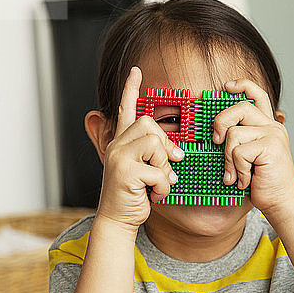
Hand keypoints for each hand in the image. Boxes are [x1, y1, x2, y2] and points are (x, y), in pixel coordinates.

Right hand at [95, 67, 184, 232]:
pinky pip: (159, 172)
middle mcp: (116, 146)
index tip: (135, 71)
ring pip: (155, 145)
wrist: (117, 221)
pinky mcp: (125, 173)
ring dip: (165, 168)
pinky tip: (153, 195)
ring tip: (157, 184)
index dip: (130, 90)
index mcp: (121, 143)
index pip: (125, 110)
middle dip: (165, 145)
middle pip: (149, 125)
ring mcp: (118, 158)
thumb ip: (153, 157)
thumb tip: (177, 150)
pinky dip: (163, 187)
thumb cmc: (134, 195)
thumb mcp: (143, 171)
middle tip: (170, 164)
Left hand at [212, 79, 293, 215]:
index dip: (242, 85)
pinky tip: (246, 180)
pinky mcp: (271, 147)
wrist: (280, 201)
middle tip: (216, 141)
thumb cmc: (261, 182)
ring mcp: (273, 135)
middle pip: (239, 108)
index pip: (257, 95)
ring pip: (233, 134)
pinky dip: (238, 170)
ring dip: (228, 159)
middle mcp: (273, 126)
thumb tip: (215, 132)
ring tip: (237, 174)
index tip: (227, 87)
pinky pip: (239, 152)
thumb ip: (239, 140)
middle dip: (220, 123)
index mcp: (268, 125)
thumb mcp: (248, 157)